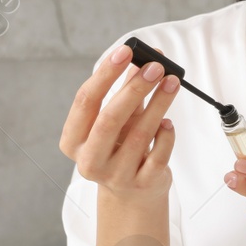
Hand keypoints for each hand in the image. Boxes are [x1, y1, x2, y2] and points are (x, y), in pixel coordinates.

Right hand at [59, 42, 178, 201]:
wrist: (132, 193)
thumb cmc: (121, 147)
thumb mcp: (118, 120)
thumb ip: (127, 91)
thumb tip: (147, 56)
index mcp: (73, 140)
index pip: (86, 101)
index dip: (106, 74)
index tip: (126, 51)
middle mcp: (89, 160)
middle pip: (110, 118)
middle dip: (134, 89)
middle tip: (156, 67)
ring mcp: (116, 175)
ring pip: (140, 135)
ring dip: (159, 104)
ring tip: (172, 83)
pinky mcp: (142, 184)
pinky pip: (159, 154)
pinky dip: (166, 135)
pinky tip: (169, 122)